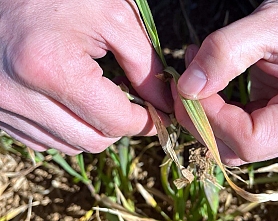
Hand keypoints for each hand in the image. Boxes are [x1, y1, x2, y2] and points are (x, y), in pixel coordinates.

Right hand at [0, 0, 171, 154]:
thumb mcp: (112, 16)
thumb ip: (142, 63)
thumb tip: (160, 102)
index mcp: (52, 69)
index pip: (113, 121)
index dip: (145, 122)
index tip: (160, 115)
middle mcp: (19, 95)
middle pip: (91, 140)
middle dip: (120, 126)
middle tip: (134, 103)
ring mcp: (3, 105)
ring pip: (67, 144)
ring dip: (94, 128)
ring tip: (102, 96)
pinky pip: (42, 138)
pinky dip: (68, 128)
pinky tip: (74, 101)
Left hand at [174, 0, 277, 165]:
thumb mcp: (271, 24)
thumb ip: (225, 53)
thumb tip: (187, 87)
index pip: (249, 140)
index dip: (210, 118)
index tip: (187, 88)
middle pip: (237, 148)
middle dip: (201, 119)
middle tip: (181, 82)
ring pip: (233, 143)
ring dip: (205, 115)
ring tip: (191, 75)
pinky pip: (238, 128)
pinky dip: (216, 110)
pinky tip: (207, 83)